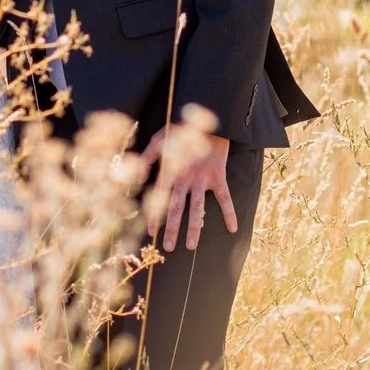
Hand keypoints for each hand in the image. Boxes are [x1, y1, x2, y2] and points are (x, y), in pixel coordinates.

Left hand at [141, 123, 233, 252]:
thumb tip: (137, 174)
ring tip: (191, 245)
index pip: (160, 198)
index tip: (151, 232)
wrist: (211, 122)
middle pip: (177, 207)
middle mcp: (186, 178)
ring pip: (198, 208)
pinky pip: (225, 198)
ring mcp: (203, 179)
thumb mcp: (160, 139)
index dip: (155, 215)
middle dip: (173, 228)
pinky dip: (230, 212)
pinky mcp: (218, 177)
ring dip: (195, 227)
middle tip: (169, 247)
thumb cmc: (182, 131)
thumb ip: (147, 157)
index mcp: (171, 171)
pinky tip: (233, 228)